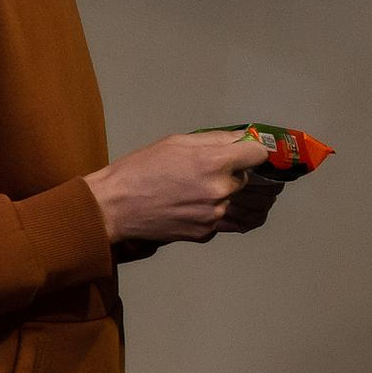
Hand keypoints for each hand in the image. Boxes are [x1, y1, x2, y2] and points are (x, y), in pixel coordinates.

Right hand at [83, 131, 275, 245]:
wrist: (113, 207)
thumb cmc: (138, 171)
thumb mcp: (174, 142)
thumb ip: (214, 139)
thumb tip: (241, 138)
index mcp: (214, 163)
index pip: (258, 154)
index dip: (251, 151)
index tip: (245, 153)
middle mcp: (220, 191)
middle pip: (248, 179)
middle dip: (234, 174)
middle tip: (211, 172)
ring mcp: (215, 215)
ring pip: (238, 202)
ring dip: (230, 196)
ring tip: (206, 192)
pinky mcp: (206, 233)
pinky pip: (223, 220)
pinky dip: (214, 213)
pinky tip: (193, 207)